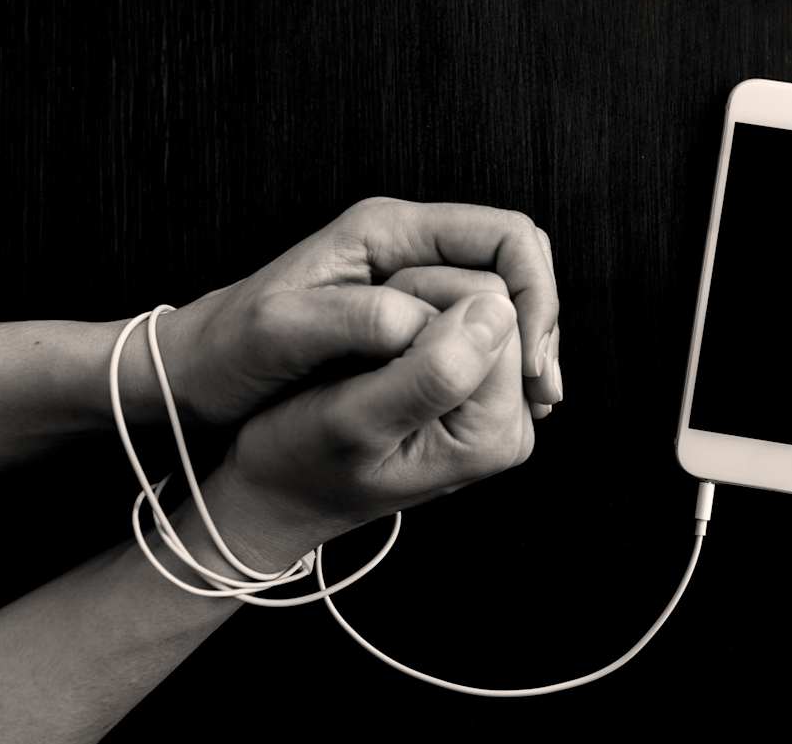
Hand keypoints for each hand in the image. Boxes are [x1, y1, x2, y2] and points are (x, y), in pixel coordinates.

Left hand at [143, 197, 560, 426]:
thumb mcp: (280, 333)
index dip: (530, 294)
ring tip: (531, 404)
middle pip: (516, 261)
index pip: (504, 234)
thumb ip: (353, 321)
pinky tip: (502, 403)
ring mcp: (413, 280)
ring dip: (526, 345)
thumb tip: (431, 321)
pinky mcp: (411, 315)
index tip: (527, 361)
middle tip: (540, 388)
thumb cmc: (229, 347)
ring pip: (503, 296)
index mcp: (389, 230)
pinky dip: (500, 361)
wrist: (196, 372)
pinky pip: (478, 325)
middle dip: (539, 320)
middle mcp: (409, 246)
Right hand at [205, 268, 532, 568]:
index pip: (496, 314)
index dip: (427, 300)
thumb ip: (434, 372)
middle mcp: (511, 422)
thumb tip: (498, 310)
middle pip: (496, 306)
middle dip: (428, 301)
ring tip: (369, 348)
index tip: (369, 334)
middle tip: (365, 342)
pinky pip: (465, 319)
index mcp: (492, 435)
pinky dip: (418, 313)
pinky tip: (382, 346)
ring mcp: (497, 405)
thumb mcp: (352, 419)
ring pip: (480, 304)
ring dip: (419, 304)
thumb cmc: (299, 459)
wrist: (280, 491)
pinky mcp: (478, 390)